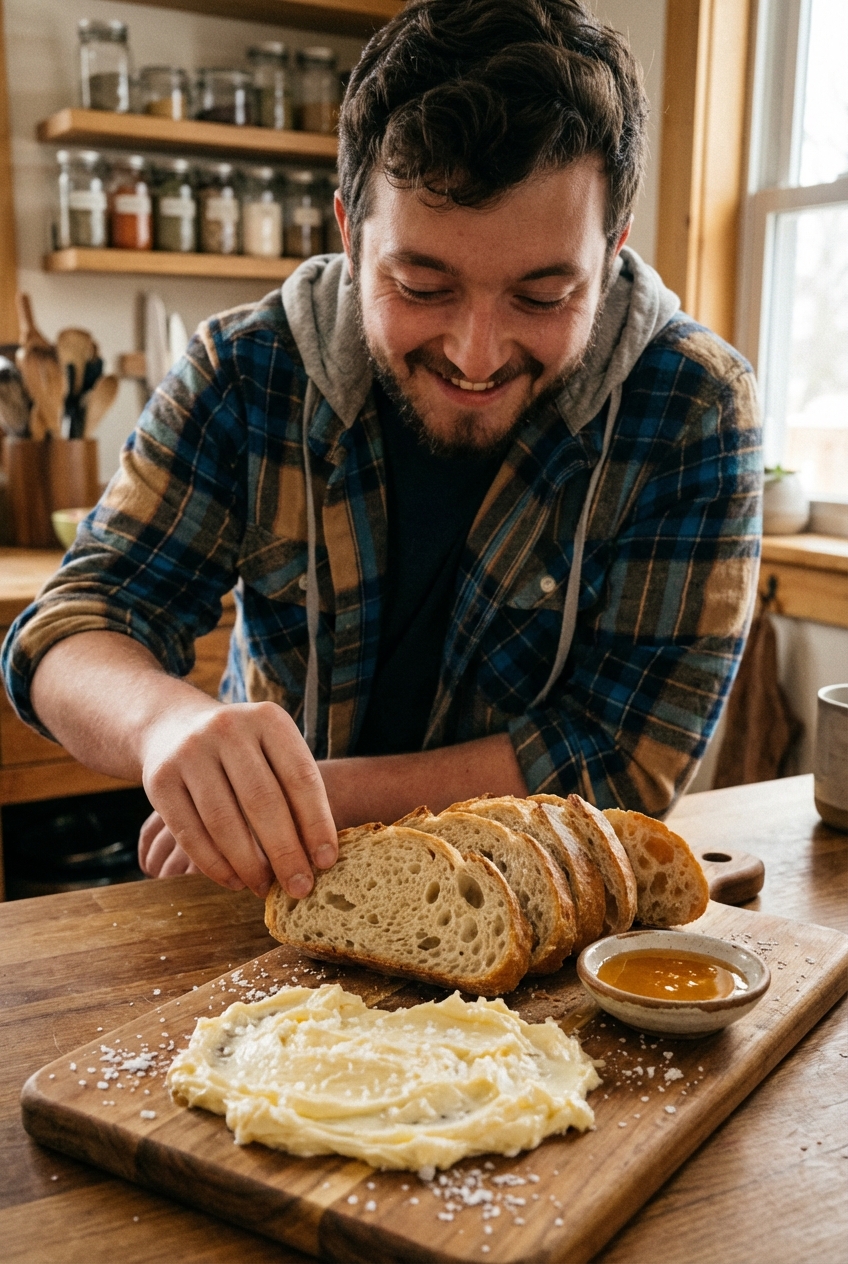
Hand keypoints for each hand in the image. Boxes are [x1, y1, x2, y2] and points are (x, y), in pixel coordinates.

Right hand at [140, 698, 337, 899]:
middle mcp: (228, 729)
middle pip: (263, 801)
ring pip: (224, 821)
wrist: (173, 726)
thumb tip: (318, 857)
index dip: (317, 823)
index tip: (327, 862)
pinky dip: (214, 864)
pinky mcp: (159, 780)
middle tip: (300, 888)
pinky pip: (190, 833)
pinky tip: (234, 881)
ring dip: (249, 864)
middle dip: (285, 852)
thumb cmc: (241, 751)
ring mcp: (189, 752)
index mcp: (268, 719)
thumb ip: (294, 791)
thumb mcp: (271, 750)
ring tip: (264, 887)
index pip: (300, 777)